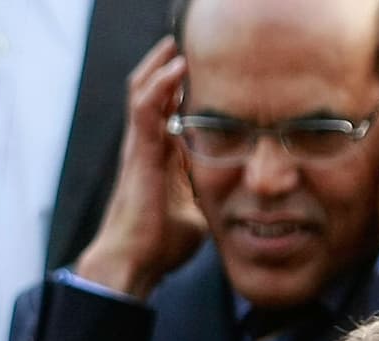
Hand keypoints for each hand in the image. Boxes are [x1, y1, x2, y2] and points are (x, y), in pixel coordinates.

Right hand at [72, 37, 206, 299]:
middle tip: (187, 42)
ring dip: (161, 64)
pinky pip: (145, 108)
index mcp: (162, 154)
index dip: (181, 85)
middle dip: (168, 64)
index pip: (169, 107)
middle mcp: (148, 144)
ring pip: (144, 90)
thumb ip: (212, 196)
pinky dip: (160, 84)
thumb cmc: (162, 243)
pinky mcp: (139, 153)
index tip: (206, 66)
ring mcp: (140, 146)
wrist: (135, 261)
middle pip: (153, 90)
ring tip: (178, 42)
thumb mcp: (199, 212)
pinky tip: (177, 66)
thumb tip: (242, 201)